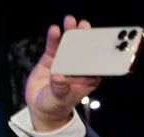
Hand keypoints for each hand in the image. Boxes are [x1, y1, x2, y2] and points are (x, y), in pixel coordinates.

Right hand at [25, 16, 100, 131]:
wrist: (41, 108)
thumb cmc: (56, 106)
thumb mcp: (59, 100)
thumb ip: (60, 89)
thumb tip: (59, 77)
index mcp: (87, 79)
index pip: (95, 64)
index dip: (99, 52)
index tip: (101, 41)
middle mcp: (77, 69)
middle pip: (83, 51)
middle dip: (85, 38)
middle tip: (84, 26)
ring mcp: (64, 62)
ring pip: (69, 46)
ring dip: (70, 33)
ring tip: (70, 21)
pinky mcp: (52, 60)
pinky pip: (53, 47)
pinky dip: (54, 39)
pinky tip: (54, 30)